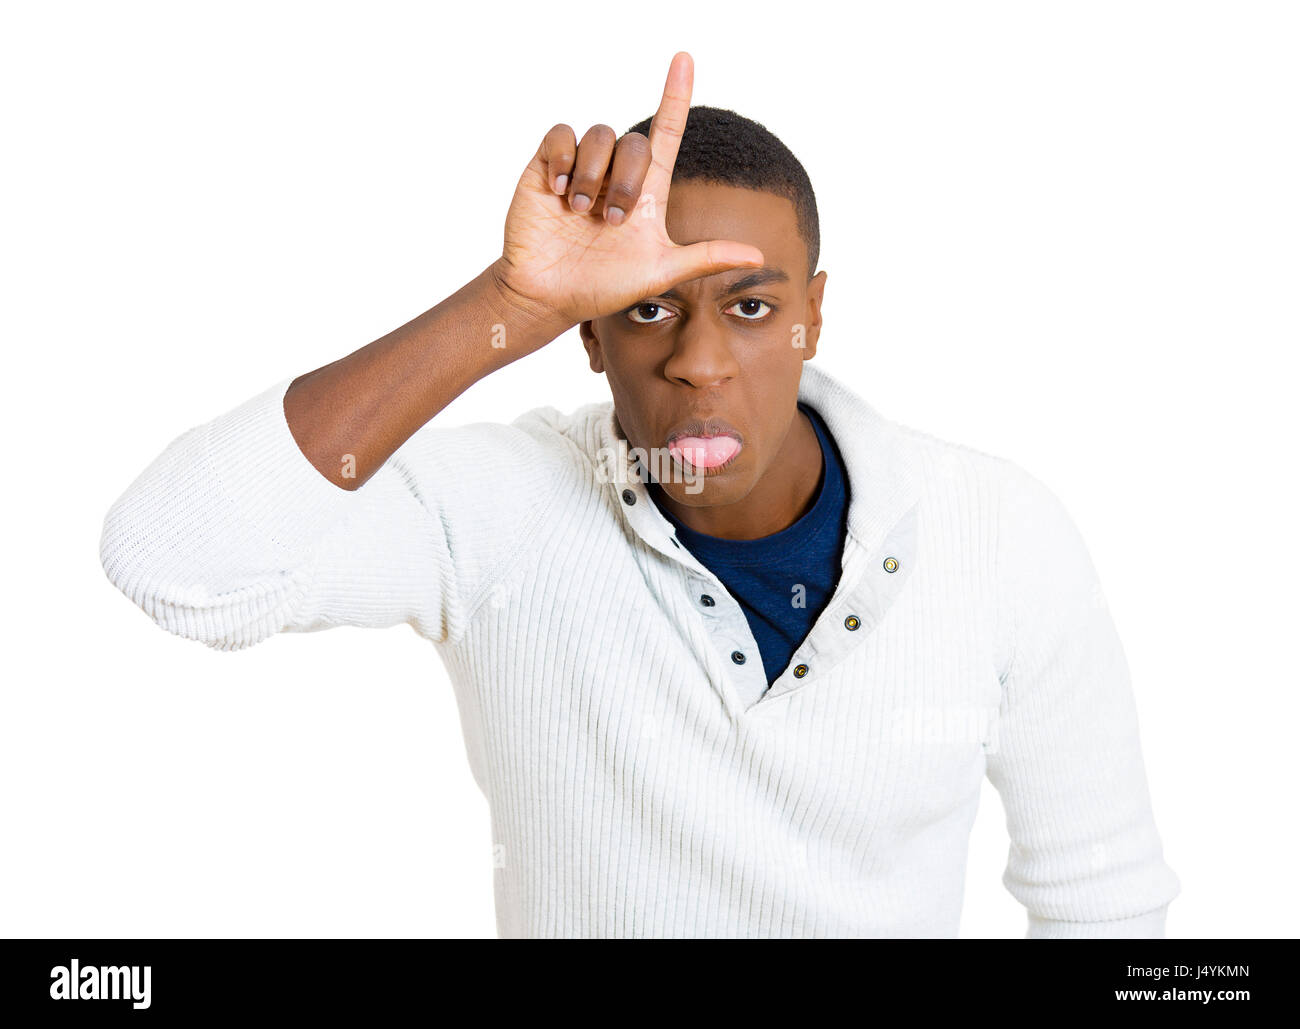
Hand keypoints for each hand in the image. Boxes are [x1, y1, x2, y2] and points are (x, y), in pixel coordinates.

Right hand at [491, 51, 764, 329]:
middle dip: (626, 180)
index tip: (684, 59)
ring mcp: (580, 171)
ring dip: (593, 174)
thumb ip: (705, 257)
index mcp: (645, 194)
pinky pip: (561, 135)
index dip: (675, 96)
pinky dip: (563, 158)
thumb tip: (759, 253)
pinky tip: (558, 191)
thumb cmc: (603, 286)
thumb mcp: (660, 272)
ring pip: (599, 135)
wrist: (550, 297)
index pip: (666, 134)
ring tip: (579, 211)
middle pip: (634, 142)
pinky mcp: (545, 169)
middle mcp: (614, 176)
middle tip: (612, 221)